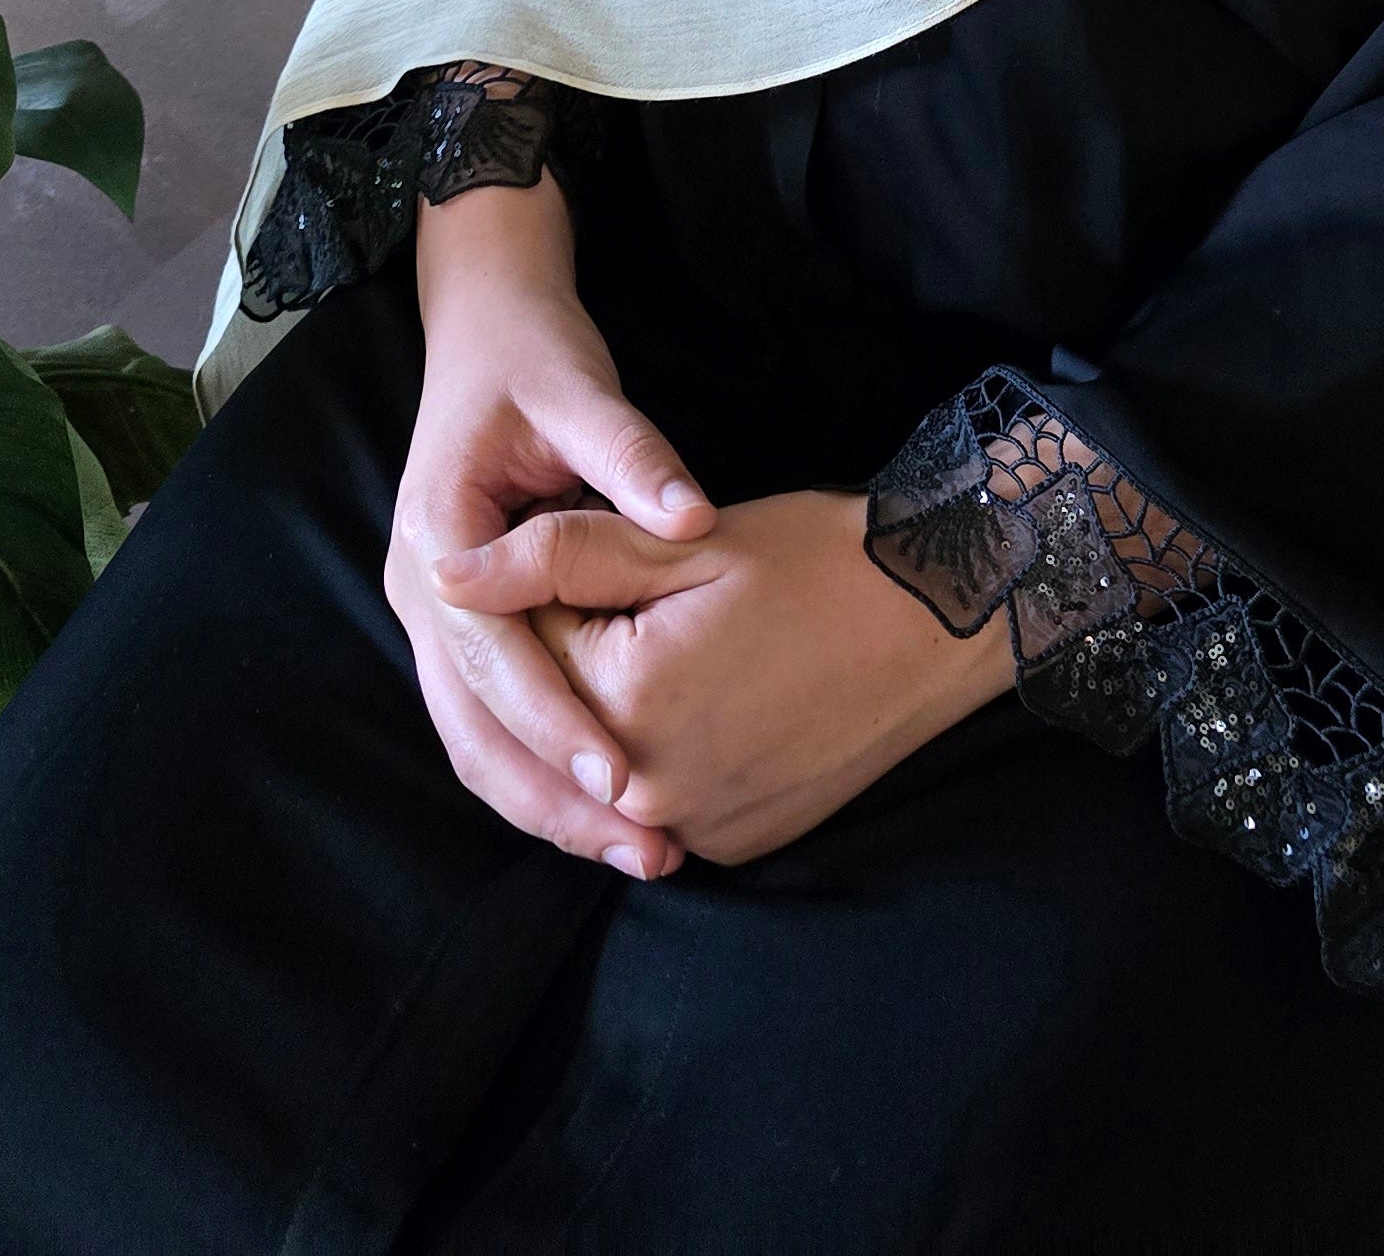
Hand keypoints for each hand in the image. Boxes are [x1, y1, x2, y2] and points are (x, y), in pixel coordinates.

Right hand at [386, 174, 716, 879]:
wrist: (484, 325)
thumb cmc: (533, 354)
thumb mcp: (582, 390)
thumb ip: (632, 456)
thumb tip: (695, 517)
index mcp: (439, 537)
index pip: (497, 656)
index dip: (559, 722)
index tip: (626, 774)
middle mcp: (420, 591)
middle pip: (476, 727)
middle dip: (556, 798)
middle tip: (648, 845)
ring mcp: (432, 616)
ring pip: (476, 741)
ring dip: (548, 802)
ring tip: (639, 847)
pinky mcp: (463, 626)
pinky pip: (488, 719)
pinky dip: (539, 769)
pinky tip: (605, 805)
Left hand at [434, 485, 1017, 866]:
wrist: (939, 620)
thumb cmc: (817, 560)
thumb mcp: (682, 541)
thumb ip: (555, 556)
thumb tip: (443, 575)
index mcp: (624, 706)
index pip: (530, 645)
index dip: (556, 583)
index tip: (604, 546)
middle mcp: (650, 793)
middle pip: (563, 713)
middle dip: (579, 649)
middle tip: (648, 591)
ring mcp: (696, 829)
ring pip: (610, 760)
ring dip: (617, 703)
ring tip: (677, 635)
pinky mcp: (734, 843)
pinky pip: (663, 797)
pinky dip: (663, 747)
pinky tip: (706, 687)